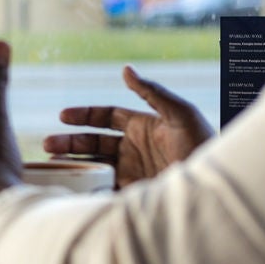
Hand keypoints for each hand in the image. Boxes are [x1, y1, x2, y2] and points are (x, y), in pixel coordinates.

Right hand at [41, 65, 213, 188]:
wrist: (216, 193)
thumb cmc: (205, 149)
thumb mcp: (182, 115)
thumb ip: (152, 92)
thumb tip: (125, 69)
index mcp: (144, 127)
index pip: (107, 117)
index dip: (84, 115)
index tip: (63, 116)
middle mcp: (135, 149)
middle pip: (94, 142)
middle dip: (70, 141)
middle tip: (48, 145)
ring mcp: (134, 173)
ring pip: (94, 165)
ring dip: (73, 163)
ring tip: (51, 164)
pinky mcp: (134, 195)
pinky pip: (104, 189)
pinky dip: (86, 187)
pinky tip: (71, 186)